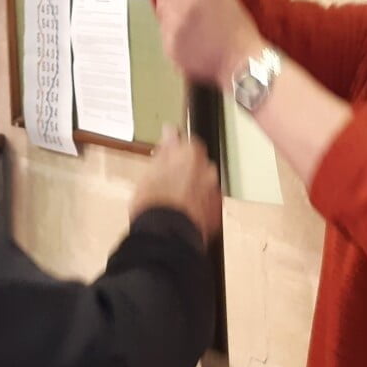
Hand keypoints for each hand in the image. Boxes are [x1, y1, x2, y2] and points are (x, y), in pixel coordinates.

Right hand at [132, 126, 221, 242]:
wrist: (165, 235)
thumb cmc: (154, 203)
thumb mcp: (151, 171)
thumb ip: (165, 149)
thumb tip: (170, 131)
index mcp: (192, 155)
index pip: (189, 142)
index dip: (177, 150)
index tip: (167, 157)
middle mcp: (207, 170)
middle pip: (198, 163)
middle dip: (187, 169)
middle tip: (168, 179)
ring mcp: (213, 192)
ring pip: (203, 183)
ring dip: (193, 186)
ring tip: (173, 198)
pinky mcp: (215, 212)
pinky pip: (207, 201)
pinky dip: (198, 203)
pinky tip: (182, 210)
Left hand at [155, 0, 264, 86]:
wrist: (239, 62)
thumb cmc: (238, 27)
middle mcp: (176, 9)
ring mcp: (170, 30)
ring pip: (162, 13)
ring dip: (171, 12)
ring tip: (190, 20)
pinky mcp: (168, 49)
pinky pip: (164, 33)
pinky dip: (173, 32)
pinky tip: (189, 36)